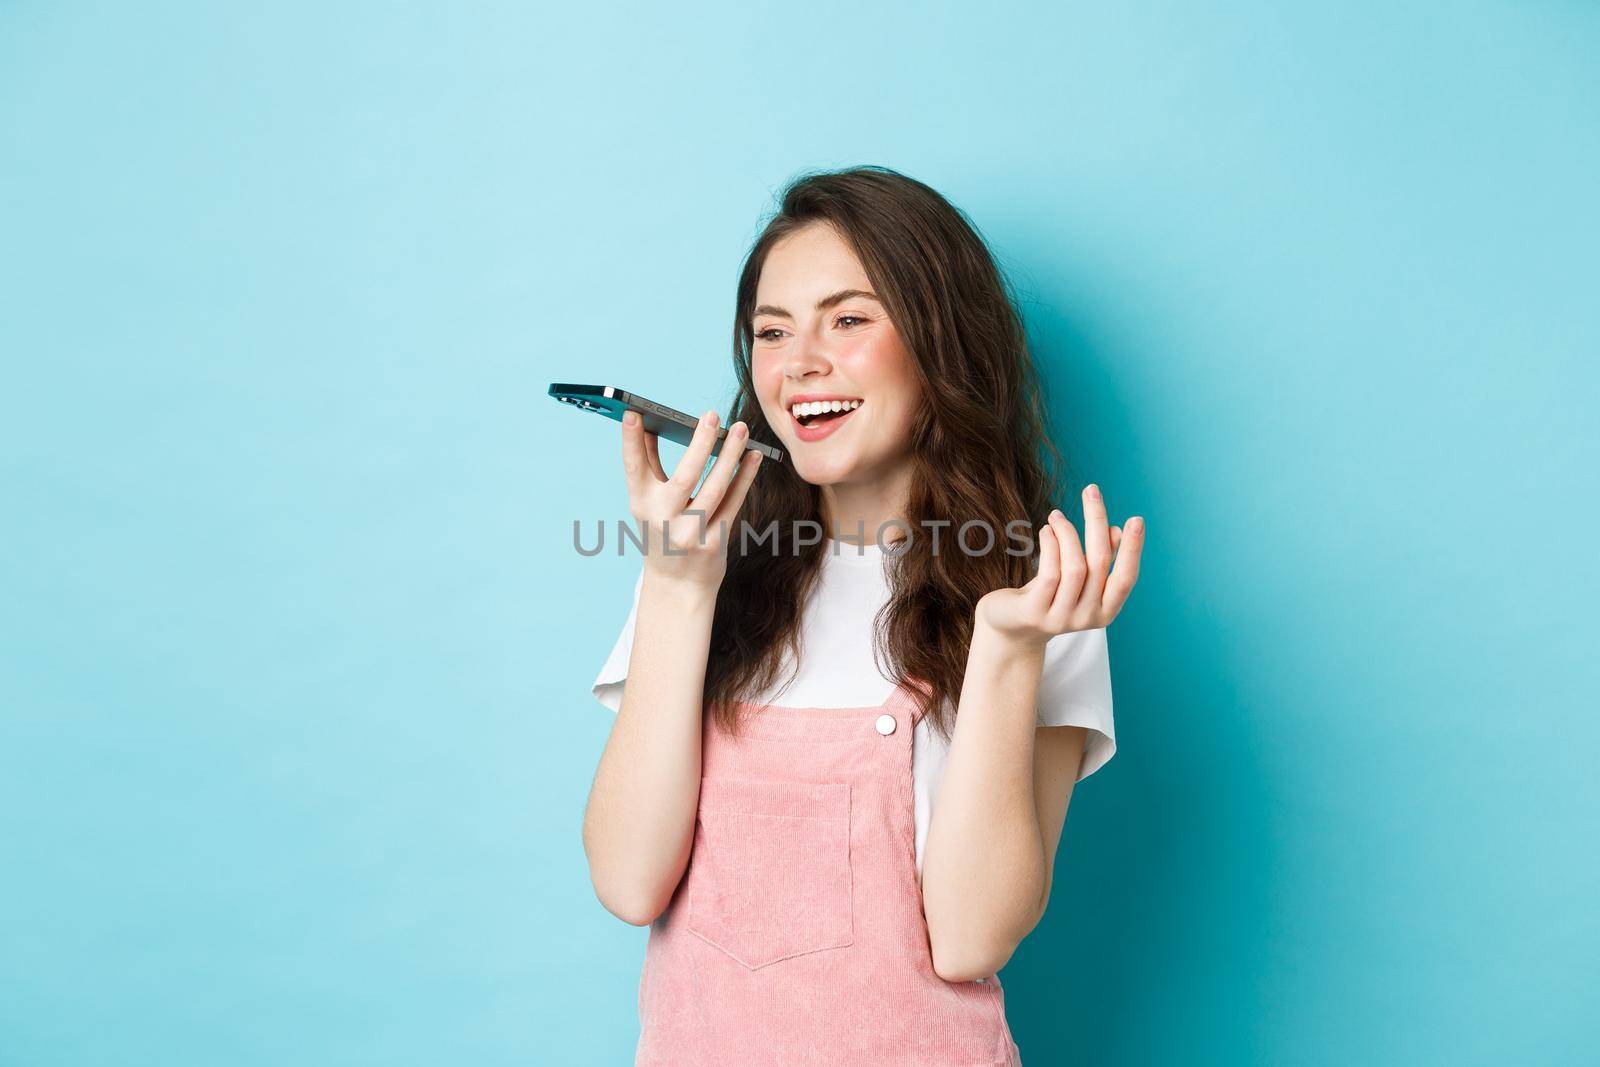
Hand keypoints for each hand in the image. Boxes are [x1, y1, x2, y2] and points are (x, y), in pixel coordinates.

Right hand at [621, 408, 763, 589]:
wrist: (676, 585)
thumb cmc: (662, 531)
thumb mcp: (647, 503)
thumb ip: (648, 465)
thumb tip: (649, 424)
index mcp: (640, 504)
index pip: (634, 468)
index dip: (631, 441)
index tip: (634, 413)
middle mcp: (663, 519)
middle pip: (685, 477)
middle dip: (700, 444)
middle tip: (712, 416)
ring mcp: (689, 533)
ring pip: (715, 488)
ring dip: (730, 456)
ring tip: (741, 429)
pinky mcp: (714, 543)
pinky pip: (733, 503)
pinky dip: (745, 477)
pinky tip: (754, 456)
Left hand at [975, 484, 1143, 647]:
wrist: (1010, 627)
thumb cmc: (1048, 596)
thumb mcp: (1077, 578)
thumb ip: (1097, 559)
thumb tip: (1115, 531)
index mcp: (1105, 612)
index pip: (1126, 578)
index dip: (1133, 549)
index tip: (1136, 518)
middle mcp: (1087, 619)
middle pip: (1099, 564)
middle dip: (1097, 522)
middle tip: (1092, 491)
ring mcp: (1061, 619)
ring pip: (1075, 567)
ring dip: (1067, 532)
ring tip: (1056, 515)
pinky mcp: (1035, 613)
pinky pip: (1049, 573)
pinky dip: (1051, 545)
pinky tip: (1046, 530)